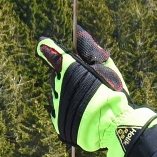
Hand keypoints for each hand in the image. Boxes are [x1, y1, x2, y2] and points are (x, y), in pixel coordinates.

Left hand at [36, 28, 156, 156]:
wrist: (114, 125)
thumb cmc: (113, 93)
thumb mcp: (107, 66)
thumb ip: (90, 49)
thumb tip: (79, 31)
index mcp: (71, 69)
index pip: (54, 55)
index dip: (48, 49)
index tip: (42, 44)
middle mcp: (60, 85)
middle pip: (57, 76)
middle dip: (67, 76)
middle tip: (86, 83)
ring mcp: (57, 104)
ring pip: (57, 93)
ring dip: (67, 93)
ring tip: (87, 100)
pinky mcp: (58, 121)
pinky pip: (57, 110)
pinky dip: (66, 108)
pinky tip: (80, 111)